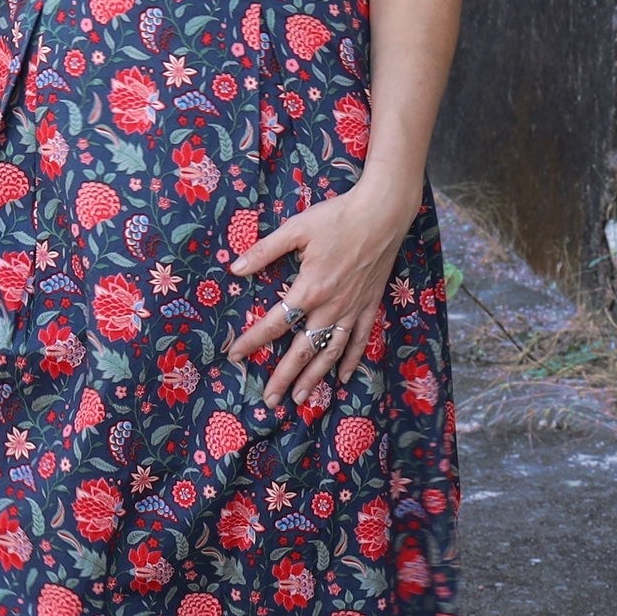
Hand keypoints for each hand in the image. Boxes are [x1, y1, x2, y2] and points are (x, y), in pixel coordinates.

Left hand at [225, 180, 418, 408]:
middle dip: (284, 377)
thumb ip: (265, 251)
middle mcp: (330, 307)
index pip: (274, 323)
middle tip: (269, 401)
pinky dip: (350, 360)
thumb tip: (234, 269)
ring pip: (330, 352)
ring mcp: (352, 309)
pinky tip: (342, 377)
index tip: (235, 355)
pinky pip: (359, 340)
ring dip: (314, 377)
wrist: (382, 214)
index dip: (252, 340)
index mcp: (309, 289)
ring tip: (300, 398)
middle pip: (302, 349)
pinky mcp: (369, 306)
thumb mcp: (296, 229)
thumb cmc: (337, 218)